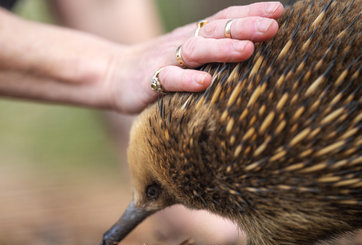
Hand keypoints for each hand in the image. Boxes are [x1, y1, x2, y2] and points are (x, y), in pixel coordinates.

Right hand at [108, 2, 283, 113]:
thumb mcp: (187, 55)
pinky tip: (204, 83)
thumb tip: (253, 52)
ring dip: (222, 50)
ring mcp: (165, 61)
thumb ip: (213, 52)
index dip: (250, 12)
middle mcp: (182, 43)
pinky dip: (186, 81)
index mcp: (194, 36)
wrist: (116, 75)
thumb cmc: (160, 67)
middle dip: (245, 27)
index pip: (224, 19)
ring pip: (195, 51)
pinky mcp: (150, 82)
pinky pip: (169, 80)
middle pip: (215, 30)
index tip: (279, 10)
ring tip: (247, 50)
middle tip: (273, 27)